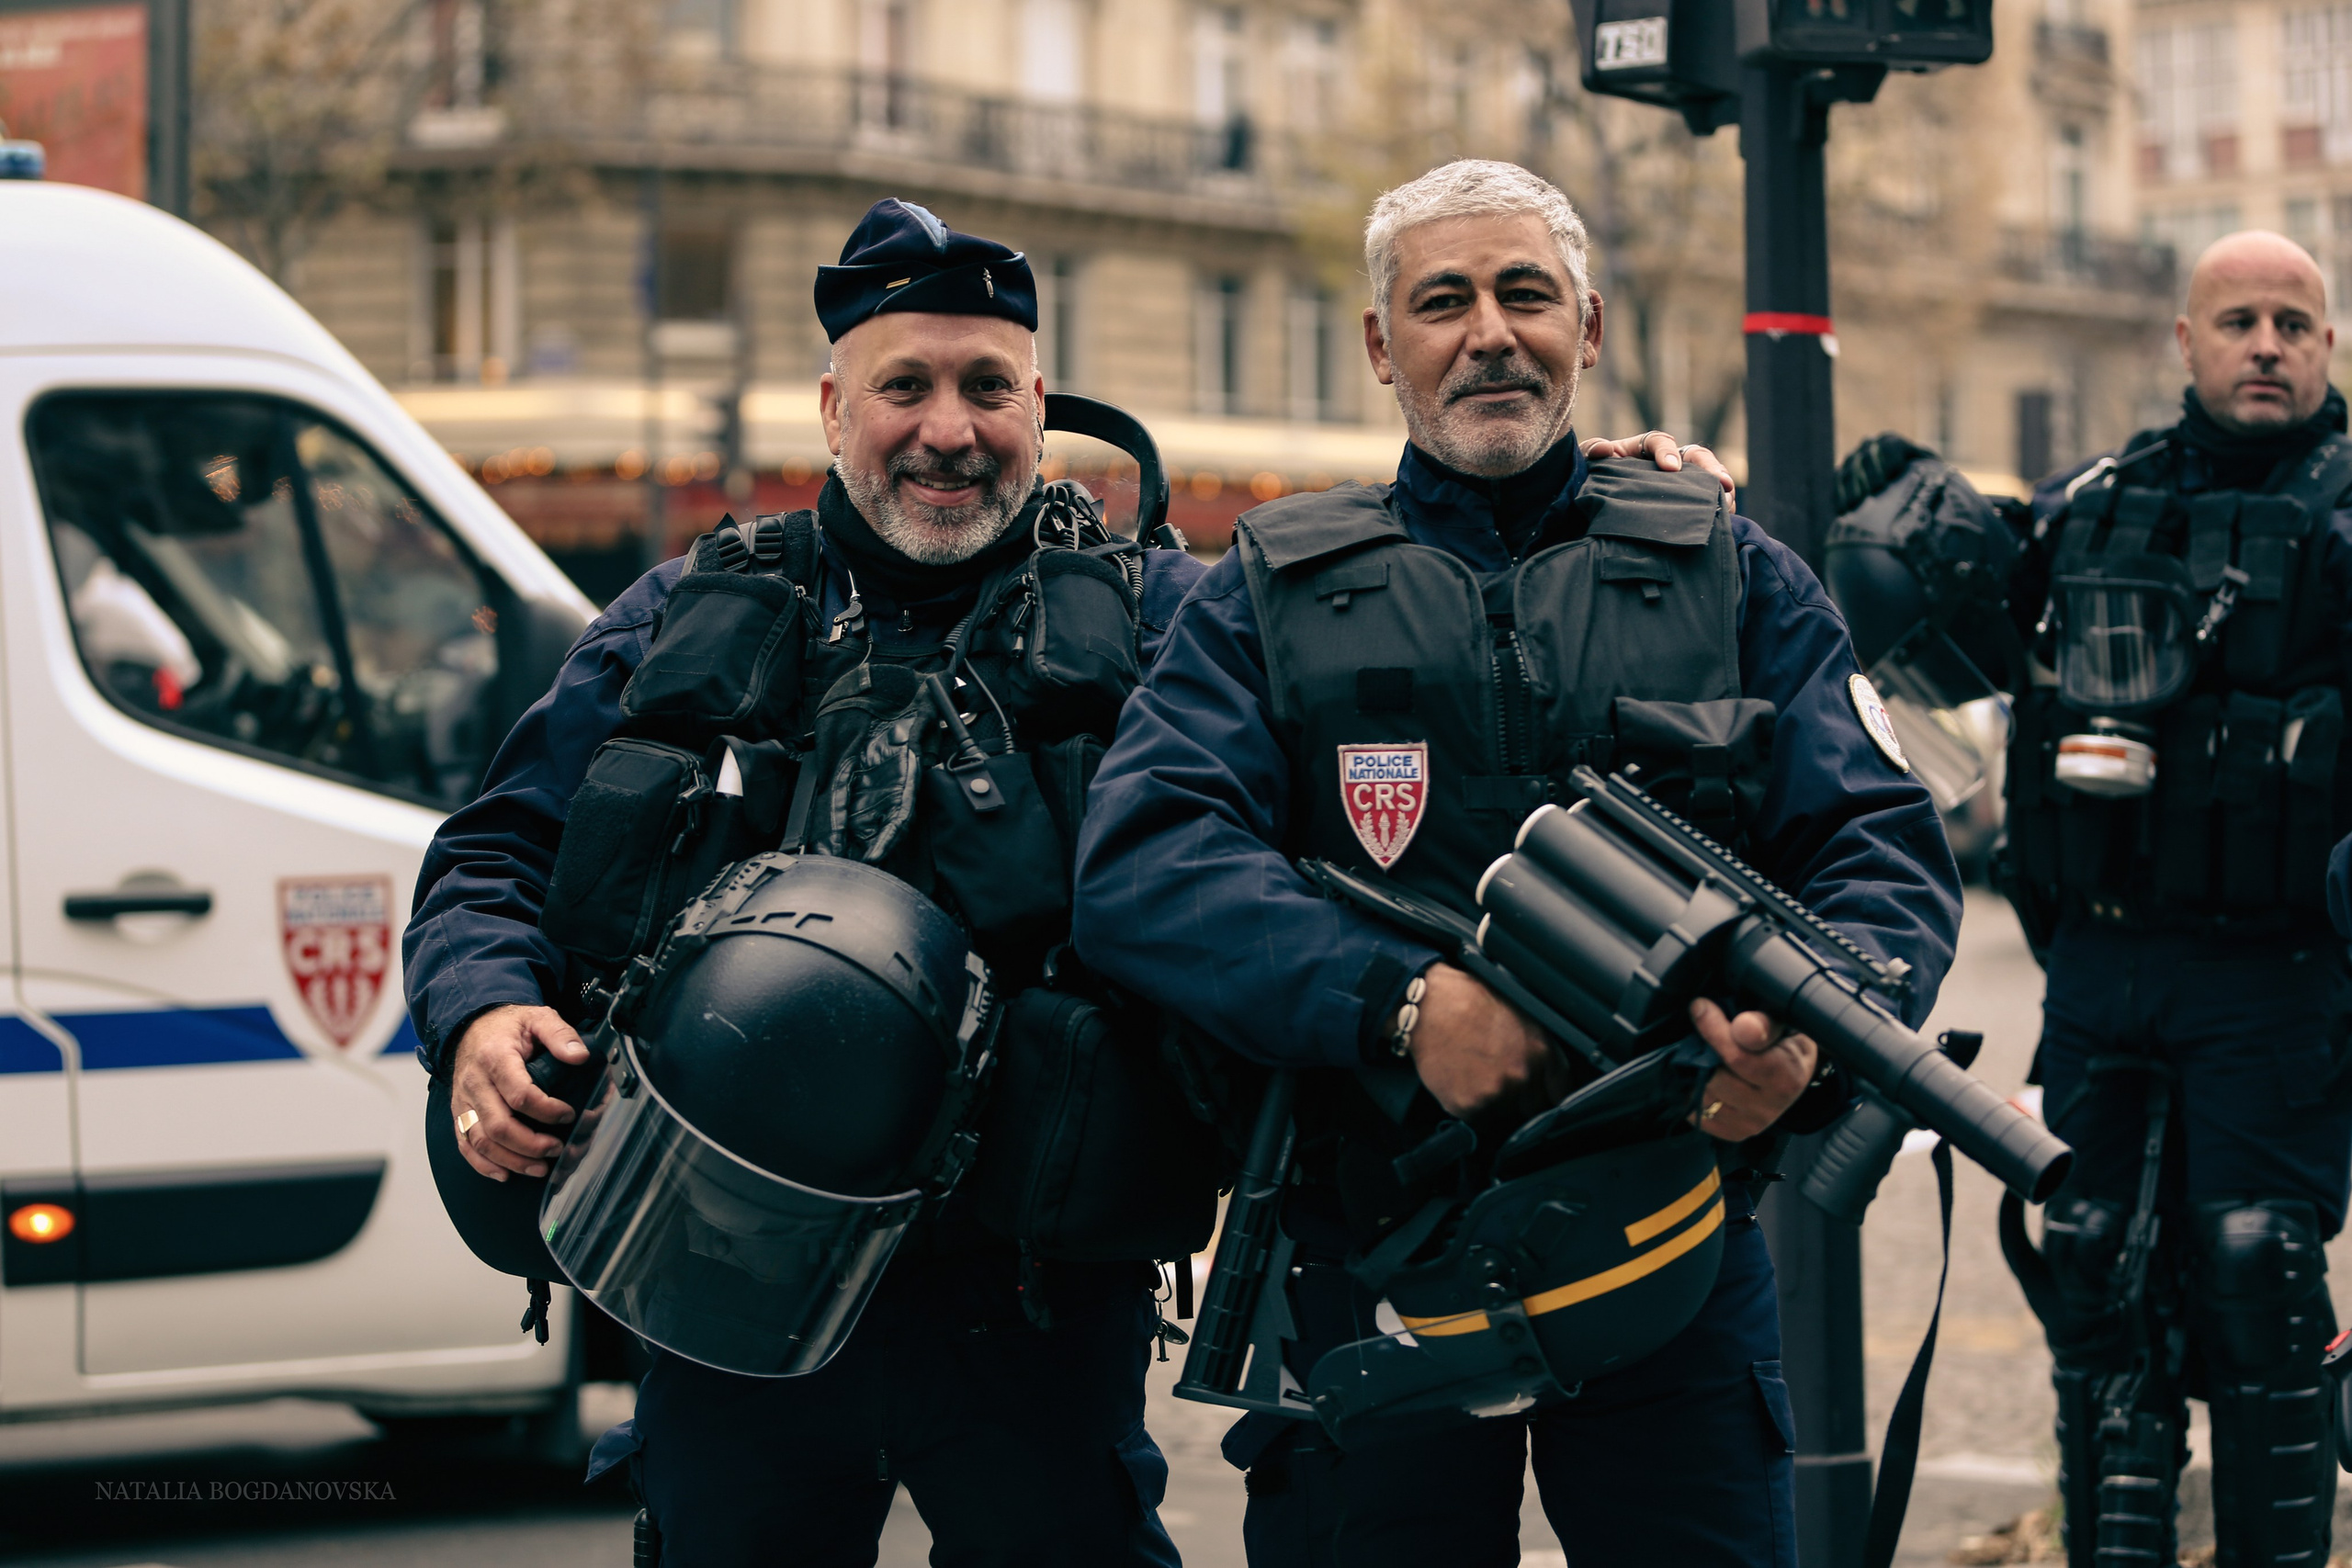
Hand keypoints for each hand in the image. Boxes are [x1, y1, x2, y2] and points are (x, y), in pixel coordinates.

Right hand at [448, 1004, 591, 1180]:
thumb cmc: (507, 1026)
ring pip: (481, 1141)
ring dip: (511, 1160)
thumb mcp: (538, 1018)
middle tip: (557, 1148)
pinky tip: (505, 1173)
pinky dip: (483, 1164)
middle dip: (530, 1144)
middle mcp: (474, 1082)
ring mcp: (464, 1101)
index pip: (519, 1094)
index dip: (546, 1110)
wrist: (472, 1026)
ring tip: (539, 1167)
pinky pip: (465, 1145)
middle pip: (498, 1125)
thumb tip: (580, 1056)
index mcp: (495, 1058)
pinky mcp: (459, 1113)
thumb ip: (560, 1034)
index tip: (568, 1114)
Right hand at [1405, 963, 1573, 1119]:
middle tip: (1497, 1077)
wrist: (1428, 1007)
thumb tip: (1547, 1074)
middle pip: (1532, 1109)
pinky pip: (1476, 1118)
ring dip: (1492, 1102)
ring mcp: (1495, 1093)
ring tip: (1473, 1074)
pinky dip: (1468, 1105)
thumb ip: (1537, 1048)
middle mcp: (1522, 1075)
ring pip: (1502, 1114)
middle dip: (1520, 1099)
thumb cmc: (1469, 1002)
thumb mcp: (1518, 1015)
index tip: (1544, 1098)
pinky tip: (1460, 1080)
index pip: (1561, 1091)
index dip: (1551, 1095)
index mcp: (1541, 1051)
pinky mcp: (1467, 1106)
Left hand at [1580, 431, 1736, 493]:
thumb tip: (1604, 448)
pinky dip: (1719, 508)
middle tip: (1721, 483)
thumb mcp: (1587, 464)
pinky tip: (1725, 520)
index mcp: (1643, 448)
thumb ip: (1592, 452)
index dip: (1667, 451)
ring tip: (1729, 503)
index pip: (1659, 441)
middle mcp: (1667, 461)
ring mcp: (1681, 482)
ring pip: (1708, 478)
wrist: (1594, 507)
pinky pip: (1708, 501)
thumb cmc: (1594, 479)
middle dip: (1711, 467)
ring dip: (1722, 488)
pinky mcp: (1687, 502)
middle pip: (1696, 456)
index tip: (1670, 468)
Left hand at [1687, 998, 1818, 1141]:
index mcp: (1787, 1076)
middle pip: (1716, 1078)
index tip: (1700, 1007)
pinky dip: (1695, 1094)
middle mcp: (1772, 1107)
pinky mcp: (1735, 1133)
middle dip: (1706, 1053)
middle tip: (1705, 1035)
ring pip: (1704, 1097)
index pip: (1738, 1057)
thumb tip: (1743, 1028)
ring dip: (1698, 1074)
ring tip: (1708, 1057)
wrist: (1791, 1071)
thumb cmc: (1784, 1040)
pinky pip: (1699, 1114)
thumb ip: (1763, 1023)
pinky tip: (1707, 1078)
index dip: (1714, 1029)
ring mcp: (1753, 1124)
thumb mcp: (1782, 1023)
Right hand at [1834, 432, 1933, 513]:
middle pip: (1866, 456)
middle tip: (1874, 492)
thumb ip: (1934, 473)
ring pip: (1849, 468)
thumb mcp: (1930, 475)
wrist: (1899, 491)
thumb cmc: (1921, 483)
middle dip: (1870, 473)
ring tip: (1856, 505)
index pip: (1888, 446)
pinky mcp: (1841, 475)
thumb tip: (1945, 483)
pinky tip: (1843, 511)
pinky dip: (1839, 496)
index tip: (1892, 476)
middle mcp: (1870, 447)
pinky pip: (1837, 483)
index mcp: (1893, 443)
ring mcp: (1853, 461)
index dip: (1889, 459)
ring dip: (1851, 487)